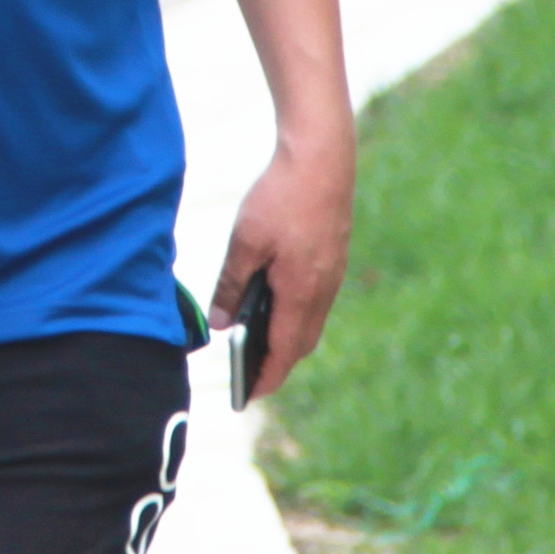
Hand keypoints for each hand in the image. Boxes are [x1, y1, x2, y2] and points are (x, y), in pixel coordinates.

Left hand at [210, 131, 355, 398]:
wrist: (321, 159)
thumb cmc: (281, 197)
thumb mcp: (244, 243)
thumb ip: (231, 286)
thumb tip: (221, 324)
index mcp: (301, 293)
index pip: (285, 352)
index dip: (266, 377)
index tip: (247, 394)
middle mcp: (323, 291)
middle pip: (300, 343)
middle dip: (275, 364)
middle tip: (247, 376)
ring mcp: (332, 276)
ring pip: (309, 323)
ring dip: (285, 339)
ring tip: (254, 346)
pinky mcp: (333, 260)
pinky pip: (314, 302)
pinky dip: (294, 316)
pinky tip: (271, 306)